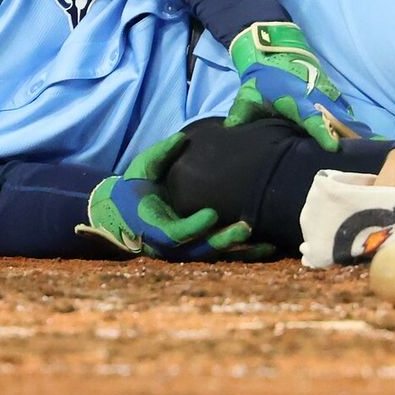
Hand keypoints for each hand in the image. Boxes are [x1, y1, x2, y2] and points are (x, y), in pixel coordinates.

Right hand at [77, 131, 275, 260]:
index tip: (212, 214)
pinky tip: (268, 246)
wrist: (125, 214)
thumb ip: (160, 155)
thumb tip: (182, 138)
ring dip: (243, 250)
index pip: (175, 233)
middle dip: (224, 240)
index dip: (193, 226)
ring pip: (218, 256)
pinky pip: (225, 255)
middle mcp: (172, 245)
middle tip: (246, 227)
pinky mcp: (201, 249)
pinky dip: (246, 253)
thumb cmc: (136, 188)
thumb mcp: (141, 169)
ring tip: (269, 243)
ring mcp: (187, 250)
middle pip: (202, 250)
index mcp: (154, 227)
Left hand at [225, 21, 373, 151]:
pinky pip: (344, 111)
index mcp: (296, 100)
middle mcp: (316, 98)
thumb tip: (230, 129)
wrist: (275, 48)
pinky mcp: (331, 93)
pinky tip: (362, 139)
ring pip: (344, 116)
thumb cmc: (262, 76)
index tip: (334, 147)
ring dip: (355, 132)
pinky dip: (352, 124)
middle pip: (336, 120)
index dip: (322, 133)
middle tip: (366, 156)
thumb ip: (241, 113)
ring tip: (371, 151)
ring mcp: (327, 94)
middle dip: (350, 137)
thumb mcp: (248, 94)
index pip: (311, 119)